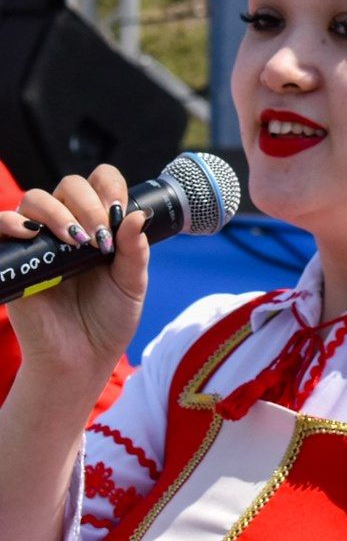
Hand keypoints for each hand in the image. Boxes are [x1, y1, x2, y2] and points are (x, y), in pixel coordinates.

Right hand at [0, 165, 148, 382]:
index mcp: (98, 227)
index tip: (119, 211)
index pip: (99, 183)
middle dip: (88, 204)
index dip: (109, 186)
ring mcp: (39, 243)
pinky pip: (1, 226)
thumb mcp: (131, 284)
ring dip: (58, 212)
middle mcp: (67, 228)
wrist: (82, 357)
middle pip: (69, 186)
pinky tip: (33, 234)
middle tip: (100, 237)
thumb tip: (138, 214)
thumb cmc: (107, 320)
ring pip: (35, 200)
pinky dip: (11, 222)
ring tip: (77, 241)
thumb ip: (136, 250)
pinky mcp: (14, 261)